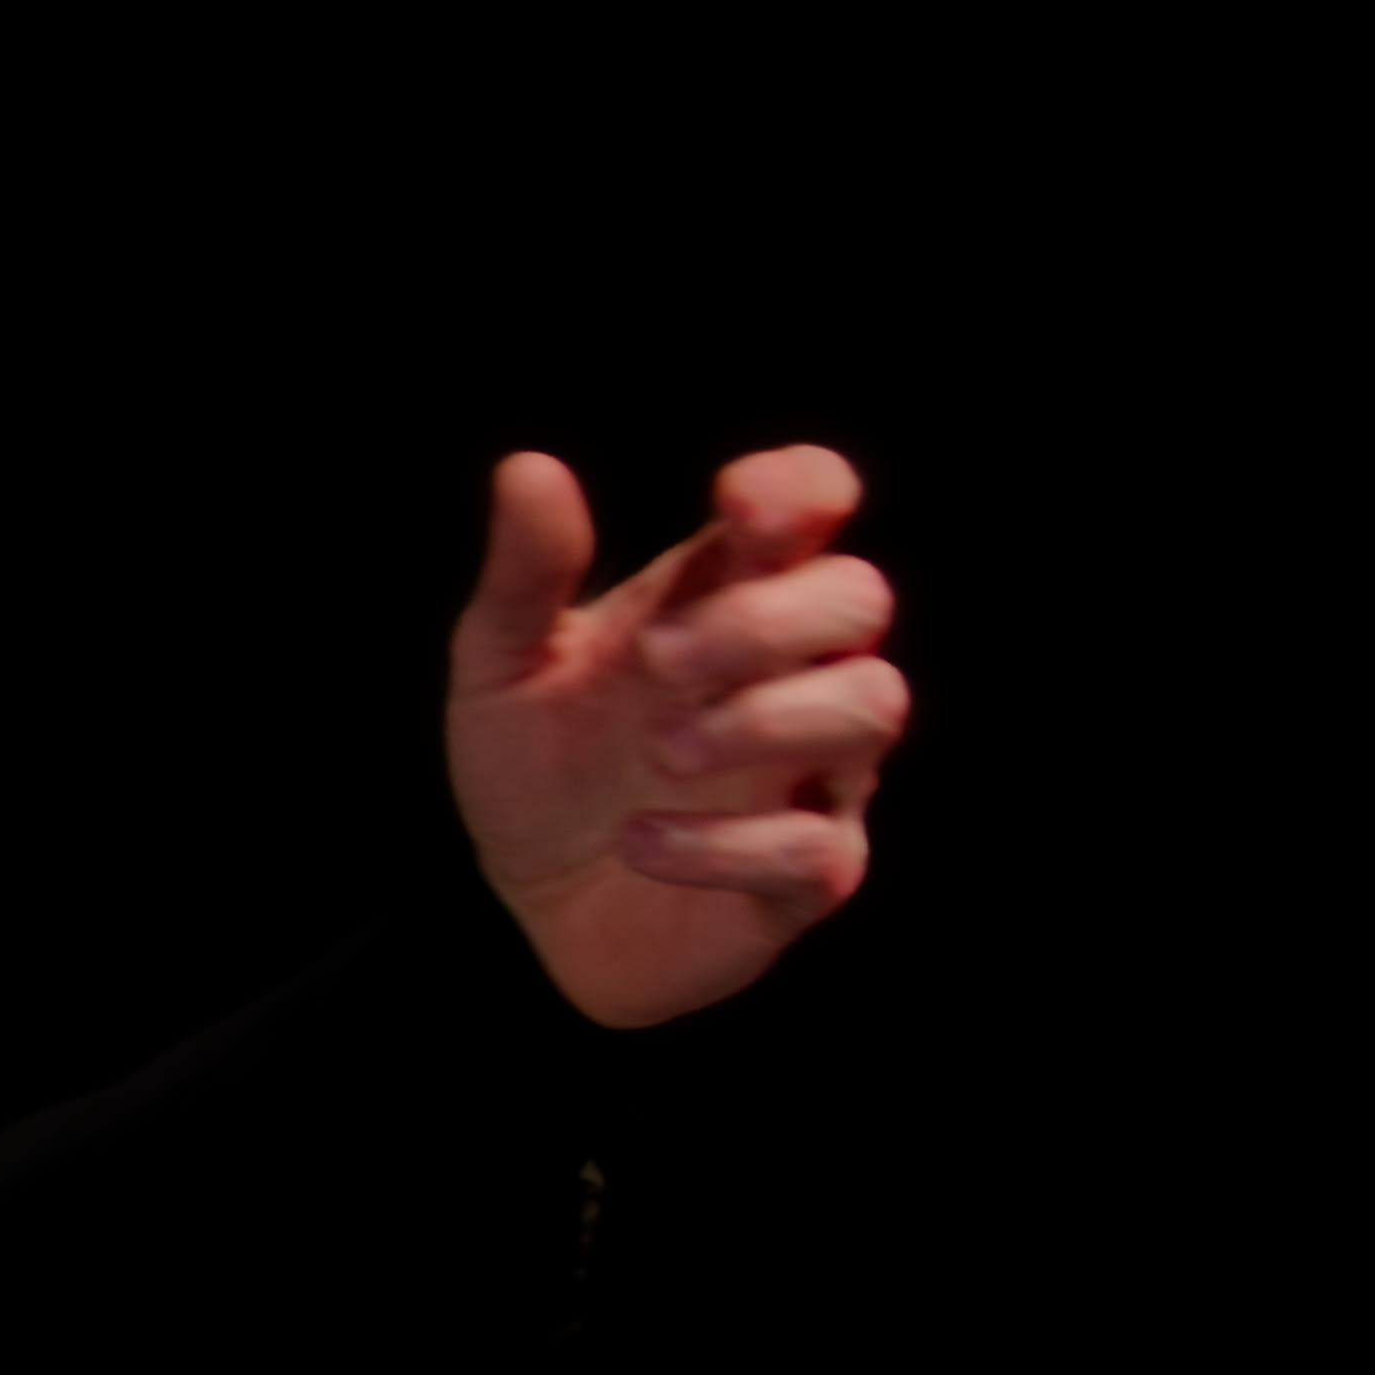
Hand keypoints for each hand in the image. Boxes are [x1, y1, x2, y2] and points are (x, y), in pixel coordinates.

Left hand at [445, 444, 902, 1028]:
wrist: (534, 906)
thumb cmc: (540, 767)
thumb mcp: (503, 668)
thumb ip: (526, 577)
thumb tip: (528, 468)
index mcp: (725, 595)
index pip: (813, 508)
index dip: (803, 488)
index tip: (741, 500)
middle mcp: (790, 672)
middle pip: (859, 599)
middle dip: (769, 618)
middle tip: (658, 659)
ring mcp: (812, 772)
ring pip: (871, 707)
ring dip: (764, 720)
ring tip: (661, 752)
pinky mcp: (806, 873)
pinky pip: (817, 850)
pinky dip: (725, 844)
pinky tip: (638, 841)